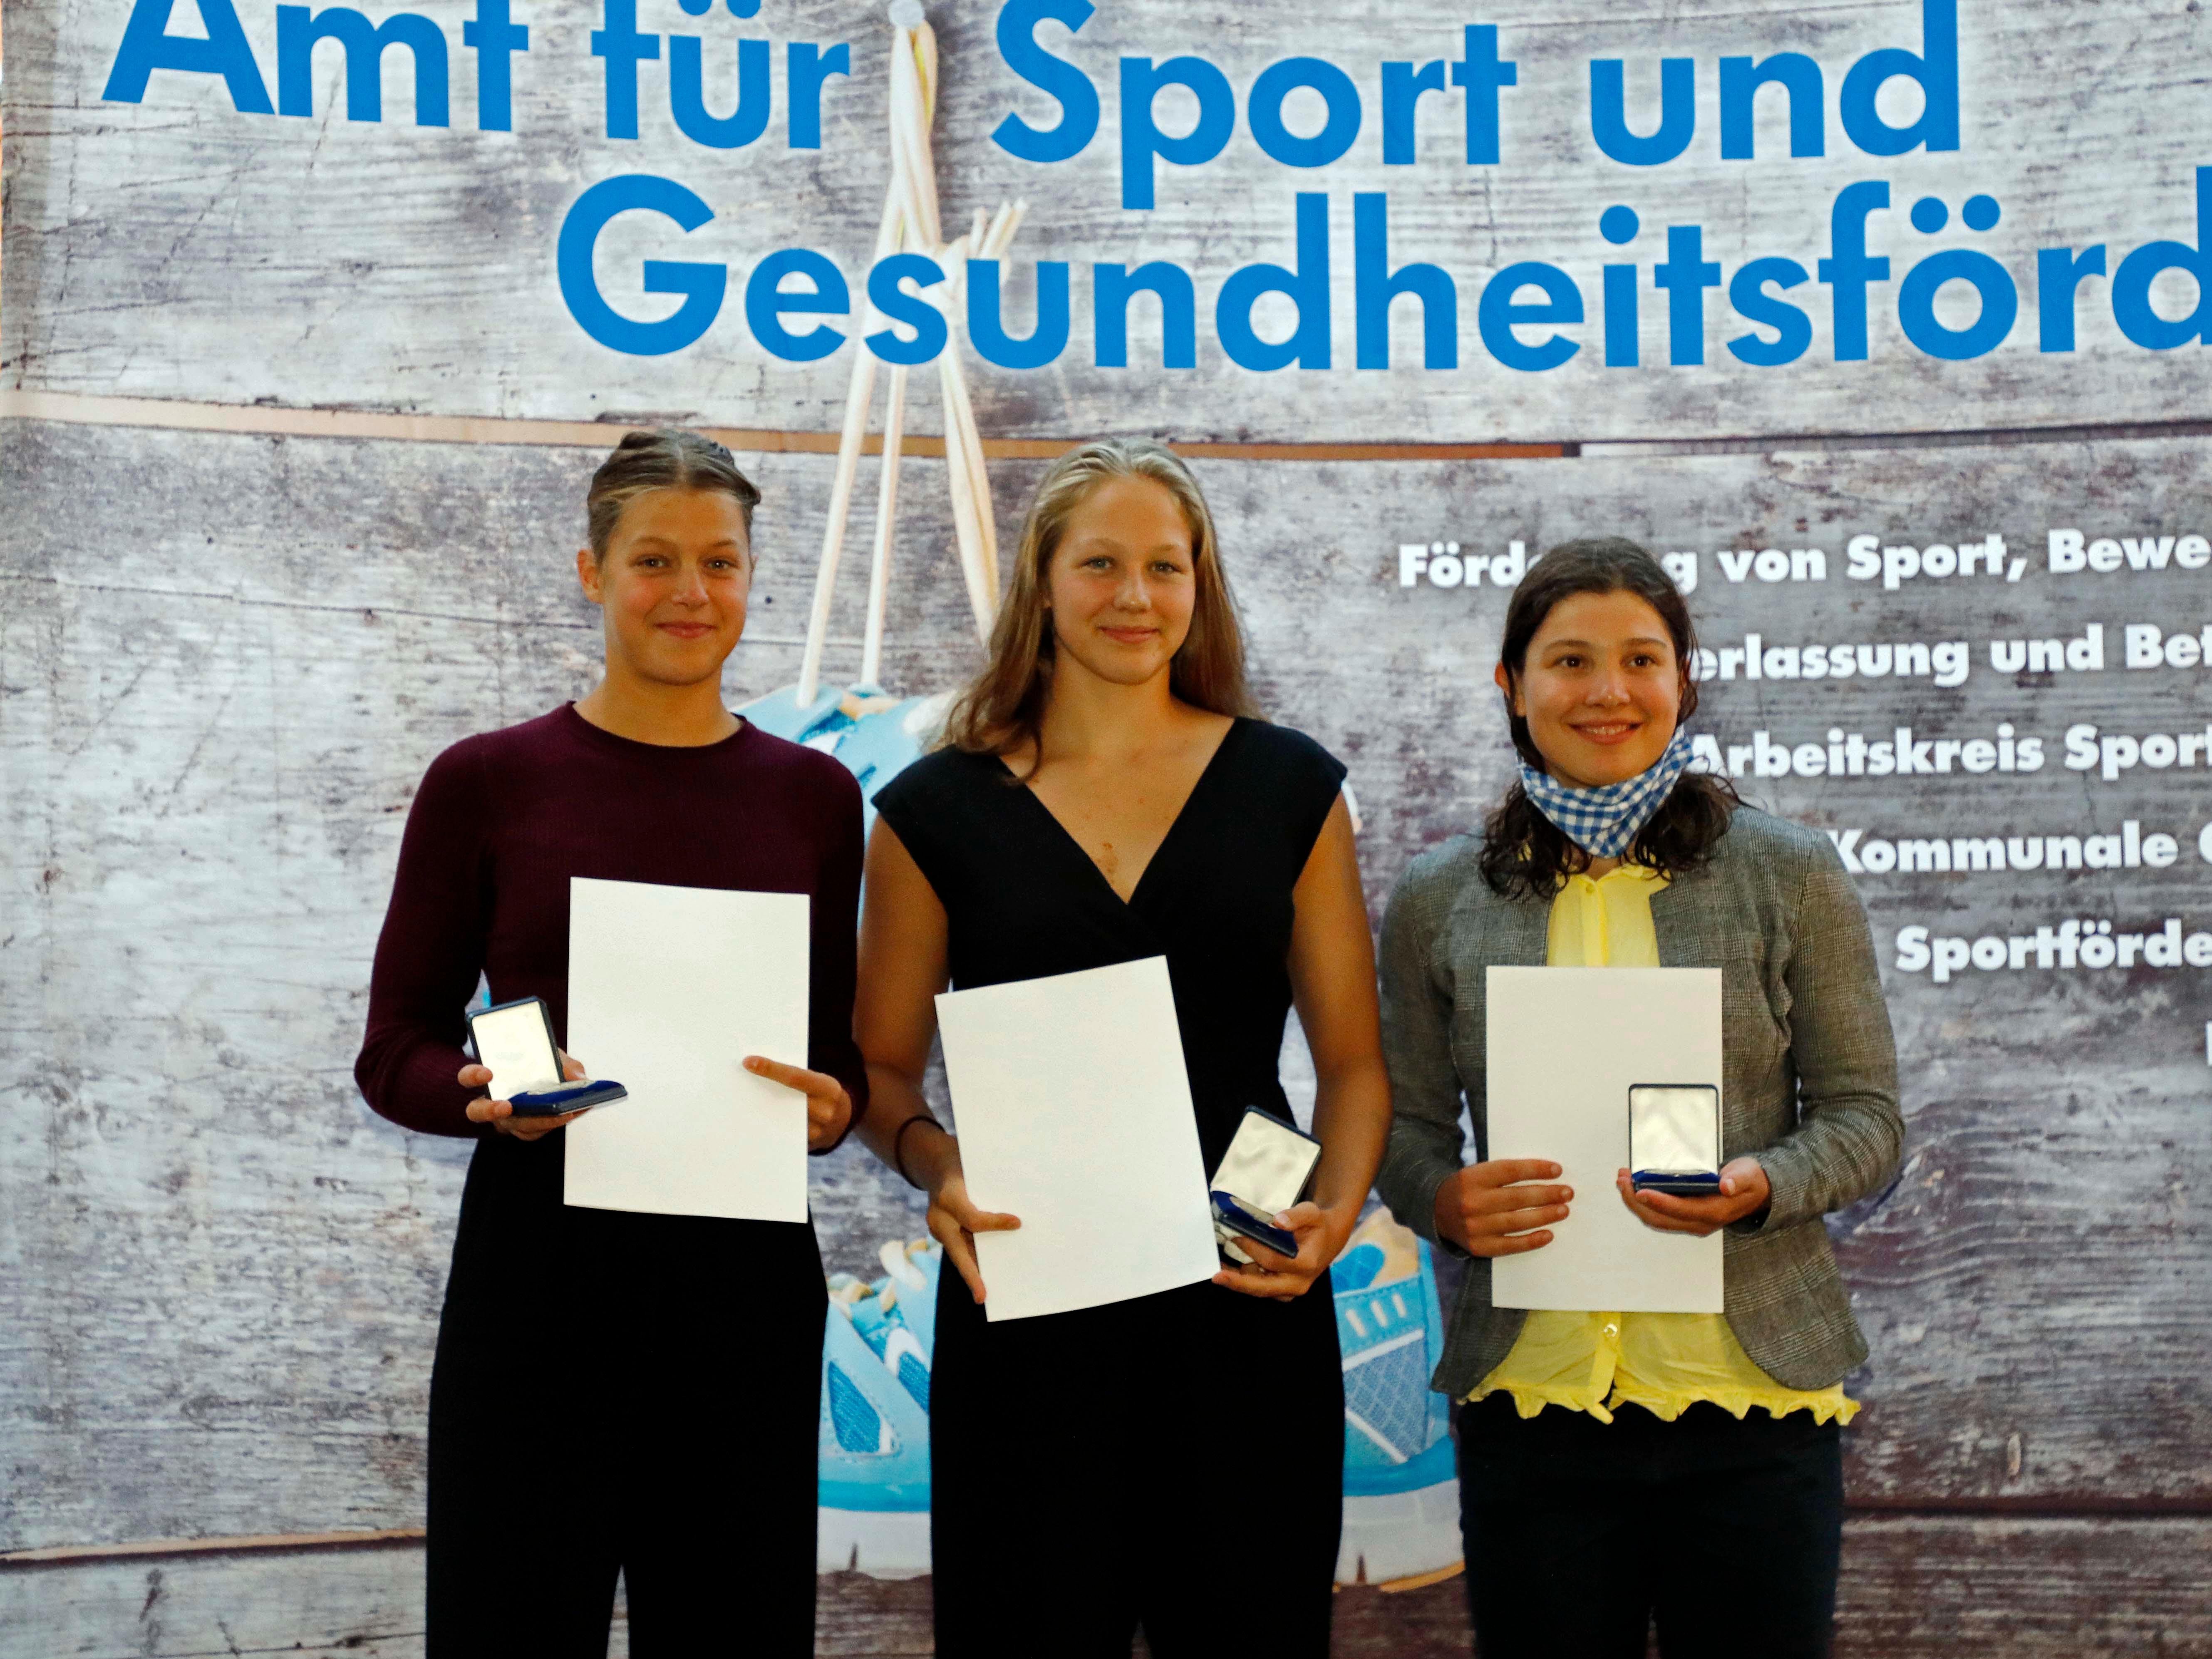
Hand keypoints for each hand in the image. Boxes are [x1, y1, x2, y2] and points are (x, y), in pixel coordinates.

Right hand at [461, 1050, 588, 1141]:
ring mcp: (507, 1120)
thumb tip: (578, 1077)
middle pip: (477, 1112)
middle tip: (506, 1106)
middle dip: (489, 1110)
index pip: (468, 1077)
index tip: (487, 1073)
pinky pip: (538, 1130)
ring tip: (562, 1114)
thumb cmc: (538, 1067)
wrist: (548, 1084)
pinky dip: (559, 1121)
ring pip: (514, 1126)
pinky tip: (577, 1111)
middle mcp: (492, 1102)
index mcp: (489, 1078)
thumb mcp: (548, 1057)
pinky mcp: (526, 1130)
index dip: (473, 1076)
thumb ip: (562, 1062)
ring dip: (539, 1121)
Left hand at [743, 1056, 853, 1149]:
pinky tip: (750, 1123)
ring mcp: (817, 1132)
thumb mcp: (818, 1081)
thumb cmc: (822, 1093)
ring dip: (758, 1113)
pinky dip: (767, 1129)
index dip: (771, 1069)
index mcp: (828, 1088)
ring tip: (736, 1104)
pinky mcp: (807, 1146)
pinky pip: (783, 1137)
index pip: (795, 1077)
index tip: (748, 1062)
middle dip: (759, 1093)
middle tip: (733, 1084)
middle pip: (785, 1101)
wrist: (843, 1119)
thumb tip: (760, 1068)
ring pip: (781, 1121)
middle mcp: (825, 1111)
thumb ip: (798, 1078)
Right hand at [920, 1142, 1019, 1305]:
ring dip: (974, 1270)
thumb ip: (992, 1191)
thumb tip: (1015, 1220)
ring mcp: (938, 1228)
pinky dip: (973, 1259)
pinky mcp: (943, 1233)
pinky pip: (960, 1249)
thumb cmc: (962, 1165)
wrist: (936, 1164)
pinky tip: (988, 1270)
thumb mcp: (974, 1170)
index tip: (1018, 1223)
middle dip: (971, 1275)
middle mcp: (938, 1217)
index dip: (996, 1223)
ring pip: (959, 1254)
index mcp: (948, 1196)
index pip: (973, 1219)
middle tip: (982, 1297)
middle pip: (957, 1252)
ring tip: (989, 1290)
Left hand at [1212, 1201, 1353, 1300]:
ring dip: (1239, 1280)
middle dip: (1238, 1282)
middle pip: (1264, 1287)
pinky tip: (1231, 1270)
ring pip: (1260, 1290)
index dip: (1253, 1249)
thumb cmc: (1318, 1225)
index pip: (1273, 1260)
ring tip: (1220, 1268)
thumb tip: (1279, 1222)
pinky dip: (1246, 1280)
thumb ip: (1297, 1216)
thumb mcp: (1312, 1213)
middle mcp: (1299, 1283)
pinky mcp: (1283, 1292)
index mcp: (1306, 1264)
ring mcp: (1291, 1290)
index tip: (1236, 1237)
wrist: (1329, 1239)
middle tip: (1217, 1276)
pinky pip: (1261, 1289)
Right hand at [1433, 1159, 1571, 1256]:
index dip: (1536, 1170)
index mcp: (1473, 1178)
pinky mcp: (1478, 1247)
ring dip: (1544, 1215)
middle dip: (1547, 1194)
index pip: (1510, 1171)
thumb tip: (1546, 1176)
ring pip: (1517, 1221)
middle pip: (1517, 1197)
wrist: (1436, 1211)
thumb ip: (1505, 1174)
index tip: (1557, 1170)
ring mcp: (1475, 1227)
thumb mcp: (1478, 1173)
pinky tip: (1549, 1234)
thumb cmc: (1468, 1188)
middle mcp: (1472, 1202)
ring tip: (1563, 1210)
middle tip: (1567, 1192)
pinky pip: (1510, 1245)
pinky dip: (1531, 1241)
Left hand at [1616, 1157, 1770, 1235]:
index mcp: (1714, 1213)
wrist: (1754, 1191)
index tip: (1640, 1191)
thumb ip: (1737, 1180)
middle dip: (1636, 1202)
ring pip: (1655, 1219)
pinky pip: (1658, 1214)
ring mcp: (1690, 1222)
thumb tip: (1726, 1186)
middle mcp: (1699, 1222)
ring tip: (1622, 1180)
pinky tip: (1633, 1186)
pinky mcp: (1684, 1216)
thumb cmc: (1748, 1181)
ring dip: (1634, 1202)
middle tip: (1622, 1180)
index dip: (1659, 1202)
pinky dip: (1642, 1202)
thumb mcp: (1747, 1176)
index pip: (1680, 1210)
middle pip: (1660, 1219)